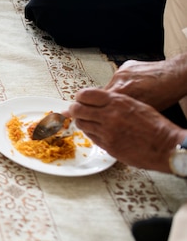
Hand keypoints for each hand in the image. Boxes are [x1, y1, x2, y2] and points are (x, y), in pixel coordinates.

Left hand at [65, 88, 185, 172]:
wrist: (165, 145)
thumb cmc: (154, 125)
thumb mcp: (135, 104)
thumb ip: (114, 101)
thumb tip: (96, 99)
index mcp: (117, 102)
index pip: (85, 94)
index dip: (80, 97)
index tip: (80, 99)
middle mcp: (109, 116)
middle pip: (78, 110)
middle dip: (74, 109)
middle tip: (76, 110)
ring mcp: (107, 132)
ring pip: (81, 124)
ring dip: (82, 121)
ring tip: (88, 121)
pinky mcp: (108, 146)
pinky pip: (91, 137)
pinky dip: (90, 132)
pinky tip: (97, 131)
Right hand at [104, 58, 186, 111]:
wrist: (176, 74)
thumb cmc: (166, 93)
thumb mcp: (144, 108)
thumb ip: (124, 110)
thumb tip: (113, 116)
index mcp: (123, 91)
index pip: (99, 100)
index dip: (97, 107)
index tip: (91, 111)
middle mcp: (119, 78)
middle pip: (103, 92)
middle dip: (106, 99)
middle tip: (111, 105)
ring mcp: (122, 70)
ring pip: (112, 84)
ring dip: (117, 91)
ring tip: (130, 95)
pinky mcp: (127, 65)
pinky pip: (120, 77)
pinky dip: (124, 82)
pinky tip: (135, 86)